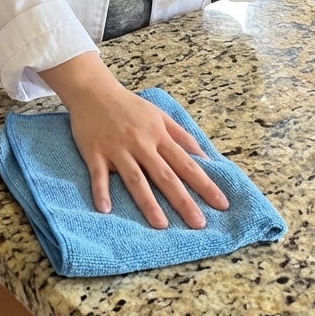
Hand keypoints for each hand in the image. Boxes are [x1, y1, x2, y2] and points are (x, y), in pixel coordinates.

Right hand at [39, 53, 228, 228]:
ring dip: (148, 202)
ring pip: (135, 179)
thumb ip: (181, 136)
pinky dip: (101, 192)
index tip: (221, 204)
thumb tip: (205, 158)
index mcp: (158, 135)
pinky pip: (98, 175)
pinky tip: (105, 209)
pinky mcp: (95, 153)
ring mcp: (117, 149)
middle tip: (198, 224)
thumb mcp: (159, 115)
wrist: (93, 90)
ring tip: (161, 225)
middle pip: (164, 175)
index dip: (204, 184)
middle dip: (183, 200)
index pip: (186, 163)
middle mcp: (140, 144)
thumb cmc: (129, 106)